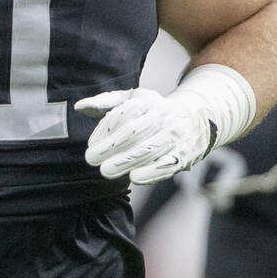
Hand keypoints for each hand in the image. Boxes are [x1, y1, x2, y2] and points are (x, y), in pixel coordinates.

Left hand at [75, 87, 212, 184]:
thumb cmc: (154, 111)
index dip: (105, 129)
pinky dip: (152, 172)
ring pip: (150, 148)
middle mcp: (162, 117)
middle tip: (91, 158)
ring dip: (127, 160)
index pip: (123, 114)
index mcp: (147, 102)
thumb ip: (105, 102)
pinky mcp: (184, 155)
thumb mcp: (133, 99)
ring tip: (106, 171)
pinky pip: (168, 164)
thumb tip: (79, 107)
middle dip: (111, 146)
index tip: (90, 144)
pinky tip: (135, 178)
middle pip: (134, 130)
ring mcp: (174, 136)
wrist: (197, 119)